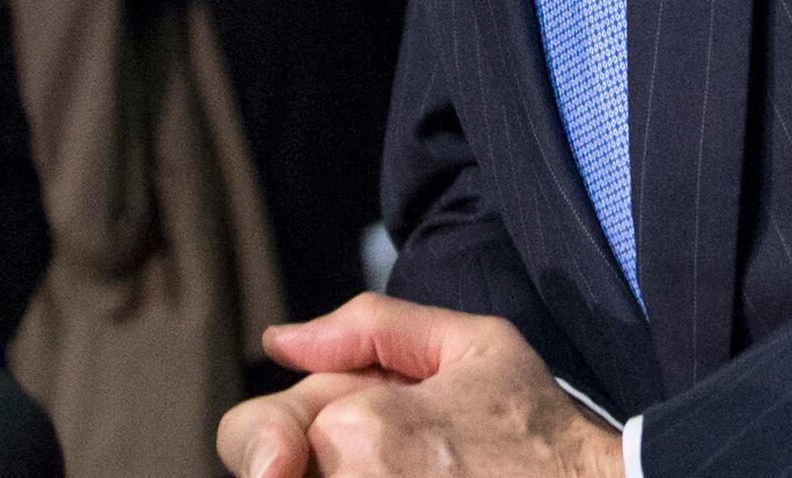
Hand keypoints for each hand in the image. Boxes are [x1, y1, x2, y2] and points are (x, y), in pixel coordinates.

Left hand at [218, 295, 622, 477]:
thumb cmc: (541, 436)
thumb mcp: (474, 345)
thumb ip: (368, 327)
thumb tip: (280, 339)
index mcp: (360, 426)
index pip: (250, 435)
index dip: (277, 437)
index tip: (300, 450)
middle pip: (277, 471)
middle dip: (319, 460)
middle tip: (396, 456)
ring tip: (416, 472)